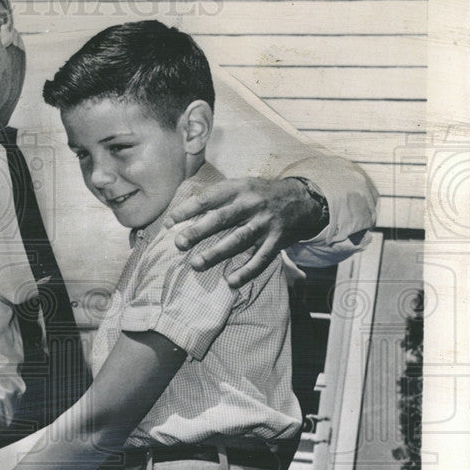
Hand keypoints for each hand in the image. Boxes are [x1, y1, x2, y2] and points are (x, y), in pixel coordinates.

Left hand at [163, 177, 323, 287]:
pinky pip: (261, 259)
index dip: (186, 211)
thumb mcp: (239, 187)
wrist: (301, 200)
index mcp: (238, 189)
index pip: (208, 199)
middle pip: (222, 219)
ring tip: (196, 264)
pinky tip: (231, 282)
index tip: (168, 223)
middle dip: (199, 232)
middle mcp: (251, 205)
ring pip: (238, 240)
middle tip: (179, 244)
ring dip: (217, 254)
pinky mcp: (276, 241)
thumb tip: (180, 216)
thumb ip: (214, 199)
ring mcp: (265, 224)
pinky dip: (247, 272)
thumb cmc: (258, 195)